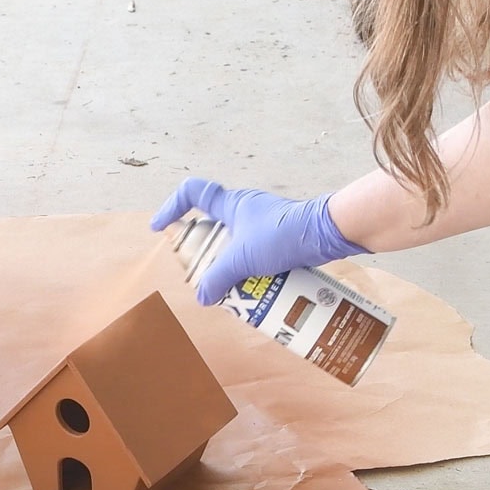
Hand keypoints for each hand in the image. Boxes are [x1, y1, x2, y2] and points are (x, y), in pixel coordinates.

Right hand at [150, 178, 368, 304]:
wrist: (330, 233)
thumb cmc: (285, 234)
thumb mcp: (243, 259)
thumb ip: (217, 278)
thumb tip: (203, 296)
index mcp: (230, 205)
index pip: (192, 193)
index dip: (171, 208)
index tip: (160, 227)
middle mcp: (244, 210)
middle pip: (211, 228)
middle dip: (204, 254)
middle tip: (202, 275)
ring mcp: (263, 224)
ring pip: (235, 245)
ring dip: (230, 267)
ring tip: (231, 289)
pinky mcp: (280, 238)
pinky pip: (256, 255)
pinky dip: (251, 272)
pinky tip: (255, 289)